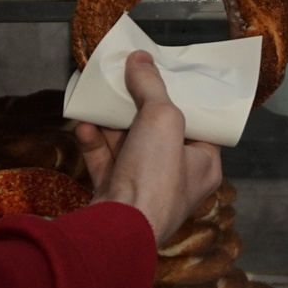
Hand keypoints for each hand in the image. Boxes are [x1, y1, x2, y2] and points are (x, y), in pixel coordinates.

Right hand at [75, 51, 222, 245]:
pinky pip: (105, 162)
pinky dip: (95, 143)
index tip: (166, 79)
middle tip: (126, 82)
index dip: (184, 101)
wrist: (116, 229)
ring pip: (128, 146)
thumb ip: (152, 86)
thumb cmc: (154, 178)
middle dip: (139, 108)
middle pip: (159, 134)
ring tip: (101, 99)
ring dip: (113, 123)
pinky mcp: (115, 196)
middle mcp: (176, 179)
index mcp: (202, 165)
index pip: (199, 127)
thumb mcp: (162, 118)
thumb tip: (141, 58)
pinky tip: (84, 126)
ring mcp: (143, 189)